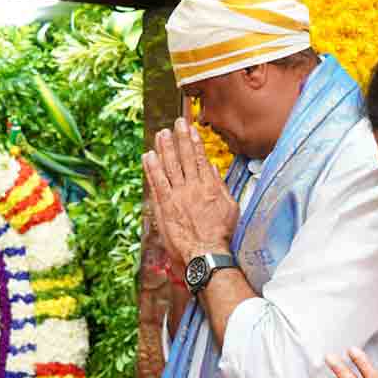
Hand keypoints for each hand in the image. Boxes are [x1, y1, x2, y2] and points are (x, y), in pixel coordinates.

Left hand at [143, 117, 238, 266]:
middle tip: (175, 123)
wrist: (206, 254)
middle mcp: (192, 187)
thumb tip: (212, 168)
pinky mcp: (165, 207)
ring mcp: (177, 196)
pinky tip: (148, 155)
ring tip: (161, 134)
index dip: (194, 141)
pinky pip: (157, 183)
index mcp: (209, 186)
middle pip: (184, 158)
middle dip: (179, 138)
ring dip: (164, 148)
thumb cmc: (221, 234)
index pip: (200, 158)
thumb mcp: (230, 207)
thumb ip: (220, 186)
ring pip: (169, 166)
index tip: (190, 129)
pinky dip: (152, 168)